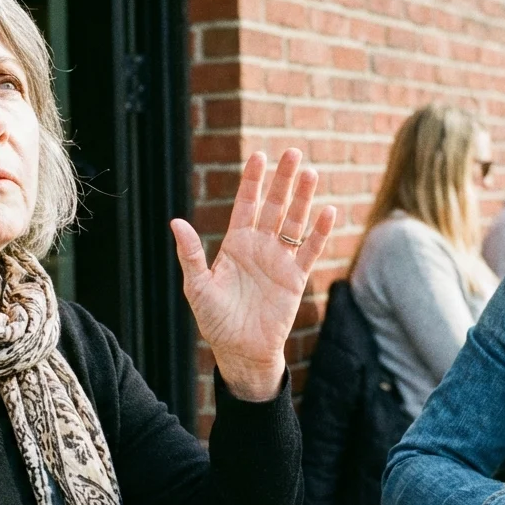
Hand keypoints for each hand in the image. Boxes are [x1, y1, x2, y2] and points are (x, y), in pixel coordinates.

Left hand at [170, 149, 337, 401]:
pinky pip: (310, 252)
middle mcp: (260, 247)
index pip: (246, 204)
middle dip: (283, 180)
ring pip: (294, 223)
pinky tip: (327, 212)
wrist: (240, 351)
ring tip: (311, 173)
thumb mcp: (197, 286)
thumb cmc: (215, 321)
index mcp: (235, 244)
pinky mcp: (295, 279)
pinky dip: (319, 233)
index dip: (253, 181)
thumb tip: (176, 222)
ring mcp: (280, 261)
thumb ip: (190, 254)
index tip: (260, 156)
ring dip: (303, 199)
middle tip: (293, 153)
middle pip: (274, 206)